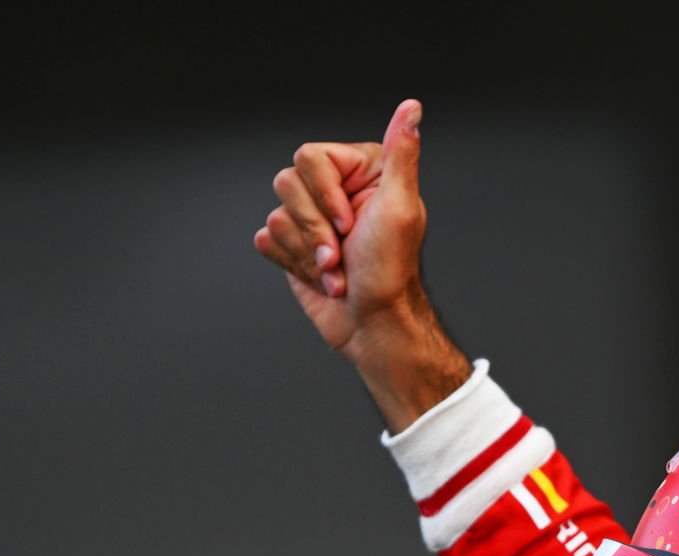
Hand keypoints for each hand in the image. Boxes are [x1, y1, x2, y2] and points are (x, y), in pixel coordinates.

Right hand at [253, 99, 471, 430]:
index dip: (324, 195)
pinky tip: (320, 277)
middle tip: (342, 252)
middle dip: (315, 229)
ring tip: (337, 271)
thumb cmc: (389, 271)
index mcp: (360, 171)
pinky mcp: (293, 246)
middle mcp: (334, 190)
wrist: (372, 324)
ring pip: (276, 215)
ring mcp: (312, 219)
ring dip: (307, 253)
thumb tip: (412, 108)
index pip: (310, 157)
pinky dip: (292, 264)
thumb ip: (401, 153)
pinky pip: (267, 239)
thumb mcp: (400, 206)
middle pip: (287, 183)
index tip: (351, 224)